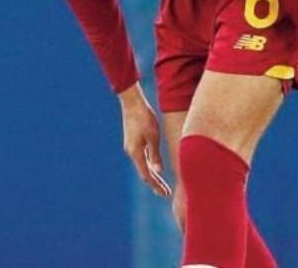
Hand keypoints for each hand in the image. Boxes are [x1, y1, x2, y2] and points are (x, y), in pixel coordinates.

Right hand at [118, 83, 171, 197]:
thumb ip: (155, 154)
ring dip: (153, 176)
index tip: (166, 193)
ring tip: (162, 185)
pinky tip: (156, 168)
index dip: (156, 185)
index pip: (147, 174)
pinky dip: (149, 166)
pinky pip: (142, 158)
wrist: (133, 103)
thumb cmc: (145, 117)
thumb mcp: (153, 136)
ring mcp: (131, 147)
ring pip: (143, 166)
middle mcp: (132, 152)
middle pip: (144, 172)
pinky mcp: (133, 142)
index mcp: (136, 152)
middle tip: (166, 194)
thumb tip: (158, 171)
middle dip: (155, 184)